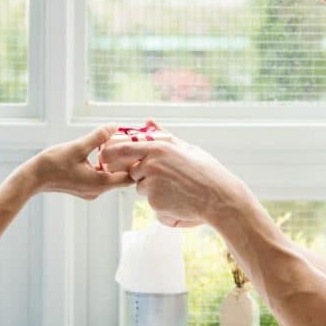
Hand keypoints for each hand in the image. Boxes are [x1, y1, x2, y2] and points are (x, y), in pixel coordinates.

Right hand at [30, 124, 133, 199]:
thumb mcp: (77, 147)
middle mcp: (98, 191)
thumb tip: (113, 126)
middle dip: (126, 162)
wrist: (32, 179)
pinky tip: (99, 154)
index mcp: (100, 183)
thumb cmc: (52, 164)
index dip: (136, 165)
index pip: (129, 178)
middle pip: (121, 178)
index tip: (138, 150)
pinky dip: (103, 167)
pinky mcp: (83, 188)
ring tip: (116, 146)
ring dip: (113, 164)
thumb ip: (98, 137)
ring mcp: (90, 191)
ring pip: (110, 177)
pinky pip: (100, 178)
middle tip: (129, 144)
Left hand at [100, 130, 244, 228]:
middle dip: (144, 176)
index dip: (111, 153)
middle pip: (134, 172)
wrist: (219, 199)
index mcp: (158, 149)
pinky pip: (152, 204)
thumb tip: (149, 121)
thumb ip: (164, 135)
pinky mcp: (155, 204)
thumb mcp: (187, 148)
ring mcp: (152, 186)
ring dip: (153, 190)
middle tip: (168, 178)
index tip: (107, 156)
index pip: (123, 149)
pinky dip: (162, 203)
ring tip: (177, 189)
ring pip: (142, 189)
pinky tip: (179, 200)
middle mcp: (151, 166)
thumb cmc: (206, 171)